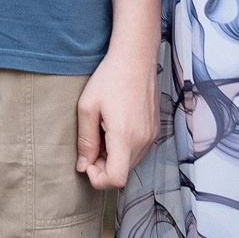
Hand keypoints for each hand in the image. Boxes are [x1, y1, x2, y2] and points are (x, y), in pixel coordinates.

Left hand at [76, 44, 160, 190]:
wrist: (136, 58)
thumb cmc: (110, 78)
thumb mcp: (88, 107)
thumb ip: (85, 140)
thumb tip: (83, 165)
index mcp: (124, 137)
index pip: (116, 179)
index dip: (98, 178)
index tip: (88, 161)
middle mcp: (142, 140)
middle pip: (123, 173)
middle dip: (103, 166)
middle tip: (92, 142)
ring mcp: (151, 136)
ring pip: (131, 163)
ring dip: (114, 157)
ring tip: (103, 132)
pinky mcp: (155, 130)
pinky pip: (138, 151)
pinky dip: (124, 148)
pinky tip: (115, 127)